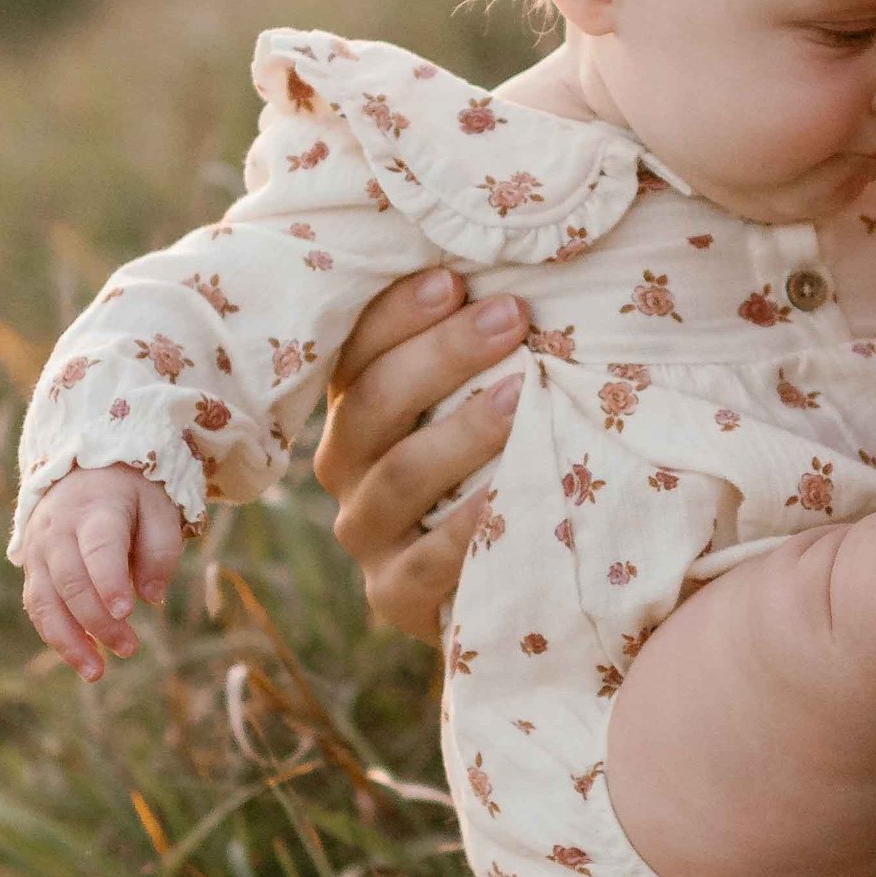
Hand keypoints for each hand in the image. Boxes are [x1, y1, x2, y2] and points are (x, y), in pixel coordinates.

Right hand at [19, 465, 182, 679]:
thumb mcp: (159, 508)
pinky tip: (83, 658)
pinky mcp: (33, 568)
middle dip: (97, 620)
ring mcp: (40, 551)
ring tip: (96, 672)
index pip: (99, 549)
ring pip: (45, 601)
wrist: (86, 470)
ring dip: (69, 641)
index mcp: (95, 509)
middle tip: (129, 648)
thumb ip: (160, 550)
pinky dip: (57, 636)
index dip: (109, 581)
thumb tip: (152, 597)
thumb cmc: (134, 494)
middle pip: (70, 581)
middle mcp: (58, 531)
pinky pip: (39, 607)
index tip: (127, 611)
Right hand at [313, 271, 527, 642]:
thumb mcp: (484, 405)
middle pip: (376, 403)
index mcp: (358, 411)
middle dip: (442, 355)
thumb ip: (487, 354)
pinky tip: (512, 490)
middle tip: (510, 318)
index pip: (357, 352)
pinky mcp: (397, 596)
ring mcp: (368, 534)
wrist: (504, 584)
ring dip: (461, 431)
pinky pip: (429, 559)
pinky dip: (470, 524)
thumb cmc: (500, 466)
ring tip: (520, 393)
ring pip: (401, 475)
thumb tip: (527, 283)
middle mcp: (348, 468)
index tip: (455, 281)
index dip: (398, 313)